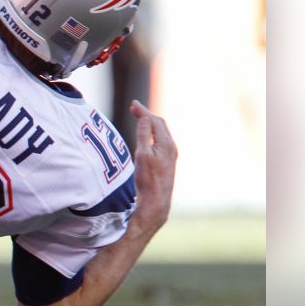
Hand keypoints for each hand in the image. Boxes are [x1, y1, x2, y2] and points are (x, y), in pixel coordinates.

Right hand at [128, 100, 176, 230]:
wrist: (157, 201)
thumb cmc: (148, 179)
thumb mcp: (142, 155)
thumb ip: (144, 135)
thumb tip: (145, 118)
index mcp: (166, 143)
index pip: (155, 121)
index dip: (143, 111)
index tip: (133, 104)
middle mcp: (171, 147)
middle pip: (160, 124)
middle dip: (147, 115)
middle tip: (134, 109)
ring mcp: (171, 155)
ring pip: (162, 132)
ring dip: (151, 123)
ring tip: (140, 118)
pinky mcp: (168, 162)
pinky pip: (161, 140)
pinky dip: (153, 133)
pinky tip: (147, 136)